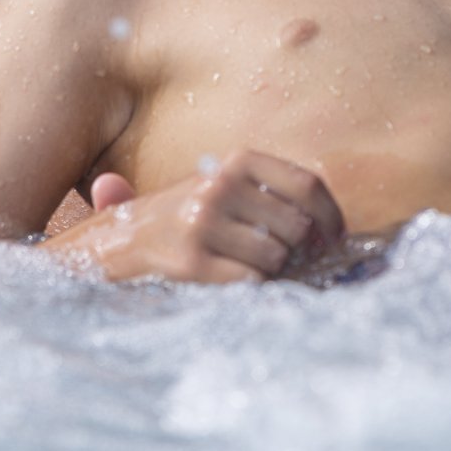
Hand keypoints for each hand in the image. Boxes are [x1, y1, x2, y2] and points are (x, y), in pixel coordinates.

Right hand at [50, 151, 344, 282]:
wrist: (113, 242)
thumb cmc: (183, 220)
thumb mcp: (223, 188)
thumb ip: (273, 197)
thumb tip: (336, 231)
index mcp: (236, 162)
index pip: (309, 185)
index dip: (332, 219)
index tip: (336, 241)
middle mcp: (220, 185)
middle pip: (298, 227)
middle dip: (301, 253)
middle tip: (290, 264)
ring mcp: (204, 223)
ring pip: (277, 258)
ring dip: (273, 273)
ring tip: (251, 270)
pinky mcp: (191, 262)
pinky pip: (250, 282)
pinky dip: (250, 289)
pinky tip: (232, 283)